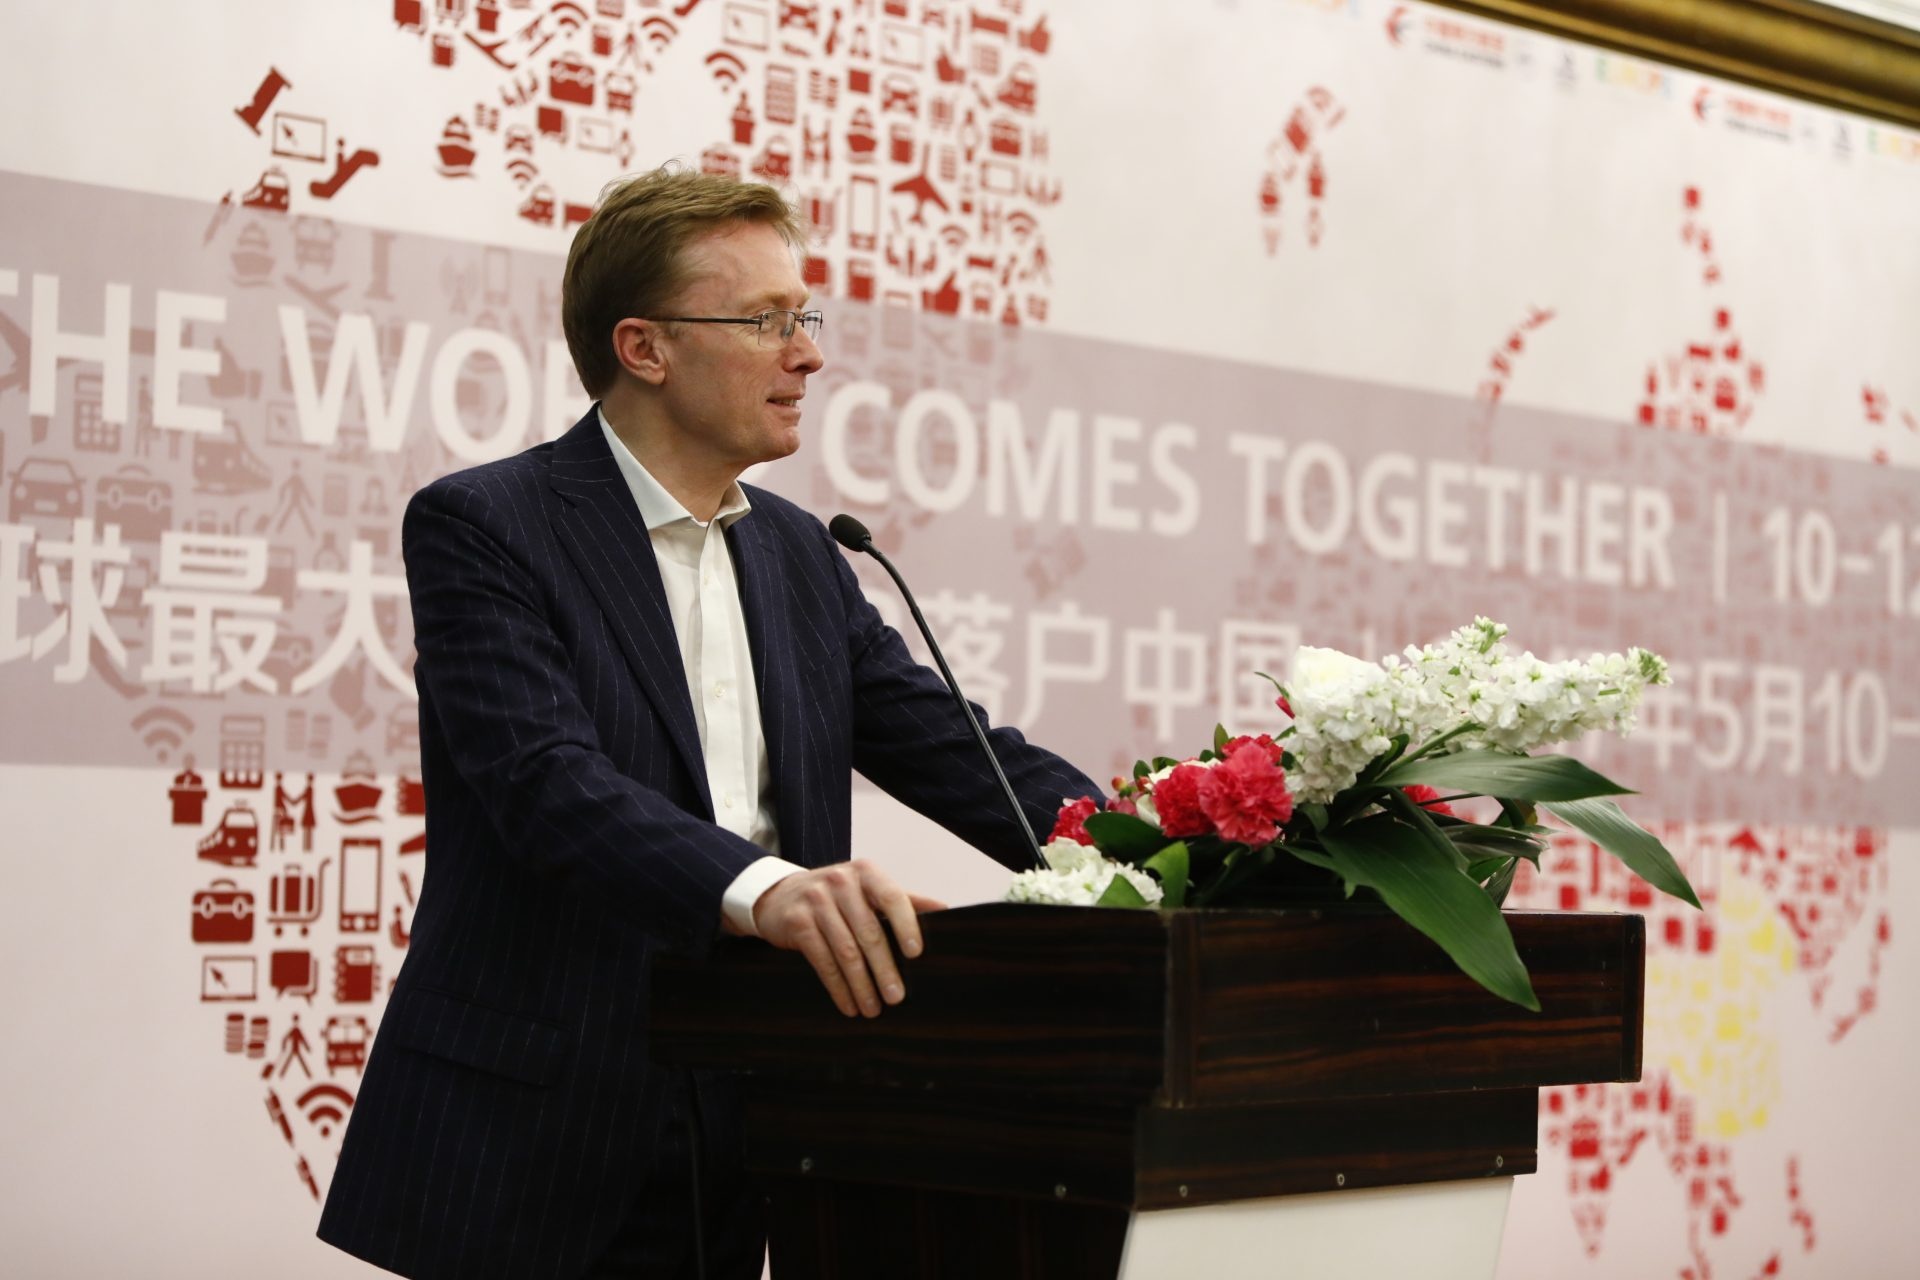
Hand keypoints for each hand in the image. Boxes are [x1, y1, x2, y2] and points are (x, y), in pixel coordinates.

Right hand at [751, 860, 945, 1017]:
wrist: (780, 895)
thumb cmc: (836, 896)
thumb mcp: (867, 890)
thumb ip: (903, 899)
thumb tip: (944, 909)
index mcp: (866, 872)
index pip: (892, 897)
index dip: (906, 925)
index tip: (916, 954)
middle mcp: (840, 881)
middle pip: (869, 932)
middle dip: (885, 969)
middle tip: (896, 997)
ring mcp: (816, 901)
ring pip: (845, 951)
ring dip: (862, 985)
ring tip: (873, 1009)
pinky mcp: (797, 922)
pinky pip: (822, 960)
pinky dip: (838, 987)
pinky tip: (848, 1004)